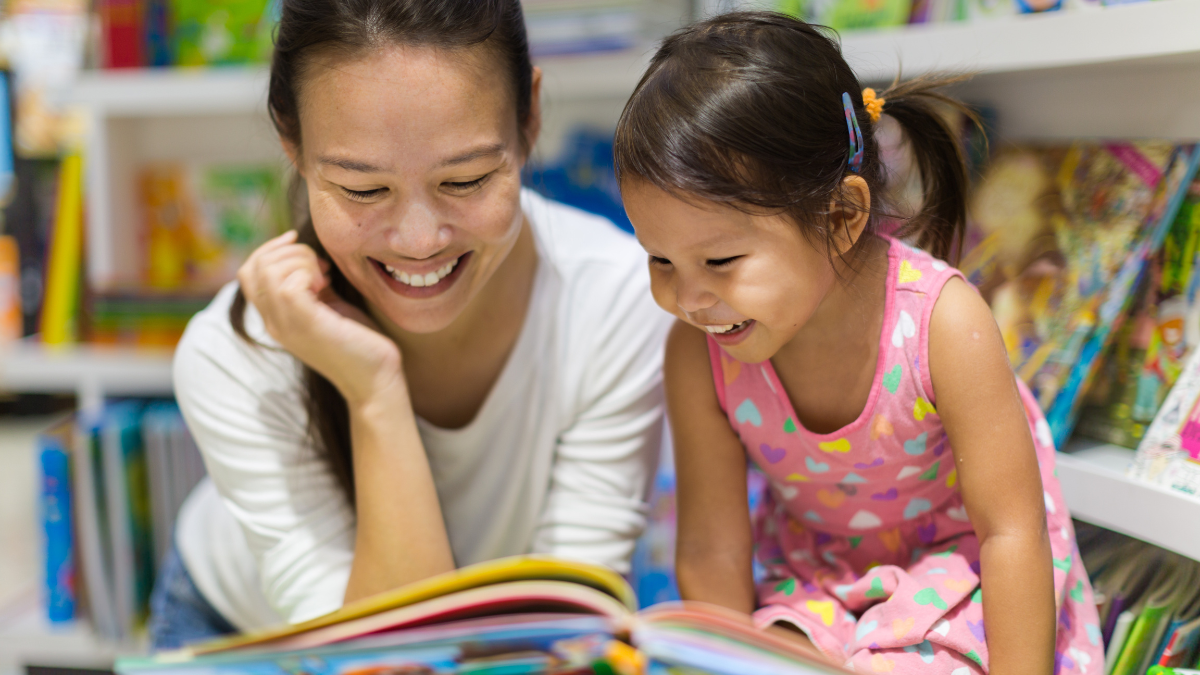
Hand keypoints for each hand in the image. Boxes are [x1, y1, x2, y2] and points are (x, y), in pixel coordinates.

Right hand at [238, 231, 404, 406]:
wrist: (376, 379)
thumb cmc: (359, 341)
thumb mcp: (328, 306)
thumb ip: (312, 284)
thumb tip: (308, 255)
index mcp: (276, 317)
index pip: (248, 272)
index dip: (270, 249)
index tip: (297, 241)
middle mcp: (274, 323)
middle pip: (254, 267)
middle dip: (290, 251)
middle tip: (322, 266)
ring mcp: (286, 325)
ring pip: (269, 271)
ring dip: (301, 260)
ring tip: (325, 276)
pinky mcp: (306, 324)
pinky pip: (289, 284)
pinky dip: (309, 272)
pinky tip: (327, 284)